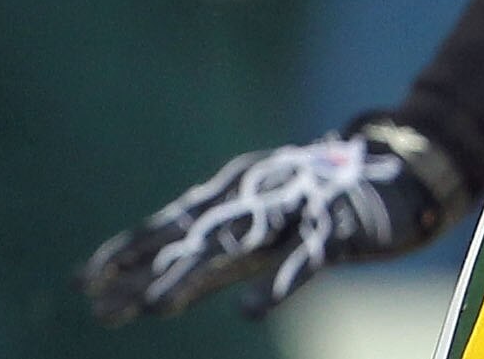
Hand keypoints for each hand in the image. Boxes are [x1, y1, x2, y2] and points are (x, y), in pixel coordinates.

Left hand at [78, 120, 468, 324]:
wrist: (400, 170)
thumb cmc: (317, 200)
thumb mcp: (257, 223)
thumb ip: (209, 249)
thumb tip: (149, 282)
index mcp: (235, 192)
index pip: (169, 223)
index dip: (127, 251)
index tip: (83, 280)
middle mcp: (257, 197)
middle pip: (190, 238)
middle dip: (145, 271)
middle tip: (103, 303)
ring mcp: (295, 211)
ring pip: (237, 247)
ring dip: (195, 277)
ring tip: (159, 307)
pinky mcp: (336, 230)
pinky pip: (304, 262)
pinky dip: (277, 285)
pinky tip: (250, 313)